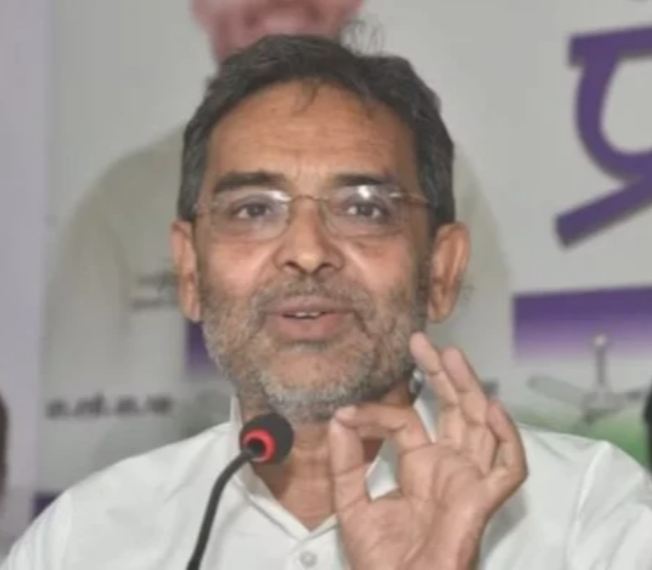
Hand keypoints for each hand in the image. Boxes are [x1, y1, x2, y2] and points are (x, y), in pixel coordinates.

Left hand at [328, 332, 526, 569]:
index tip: (349, 411)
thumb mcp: (352, 505)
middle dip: (441, 374)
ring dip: (469, 389)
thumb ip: (346, 463)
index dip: (379, 411)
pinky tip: (492, 408)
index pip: (407, 420)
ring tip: (451, 356)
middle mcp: (448, 466)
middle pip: (453, 409)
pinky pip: (509, 467)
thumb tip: (338, 417)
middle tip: (422, 342)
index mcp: (420, 466)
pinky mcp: (483, 500)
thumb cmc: (380, 560)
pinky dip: (507, 438)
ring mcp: (468, 480)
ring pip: (481, 425)